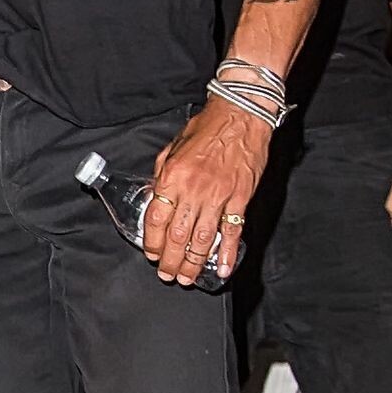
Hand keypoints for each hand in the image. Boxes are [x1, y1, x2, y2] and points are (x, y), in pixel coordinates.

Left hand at [144, 101, 268, 284]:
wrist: (240, 115)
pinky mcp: (240, 199)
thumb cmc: (207, 128)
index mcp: (173, 177)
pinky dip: (227, 253)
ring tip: (187, 277)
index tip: (151, 254)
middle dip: (170, 260)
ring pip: (203, 239)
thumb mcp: (172, 147)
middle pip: (177, 235)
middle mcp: (193, 190)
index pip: (157, 218)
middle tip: (167, 274)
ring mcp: (218, 196)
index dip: (152, 242)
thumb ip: (162, 174)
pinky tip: (221, 269)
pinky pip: (232, 231)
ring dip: (193, 263)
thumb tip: (156, 197)